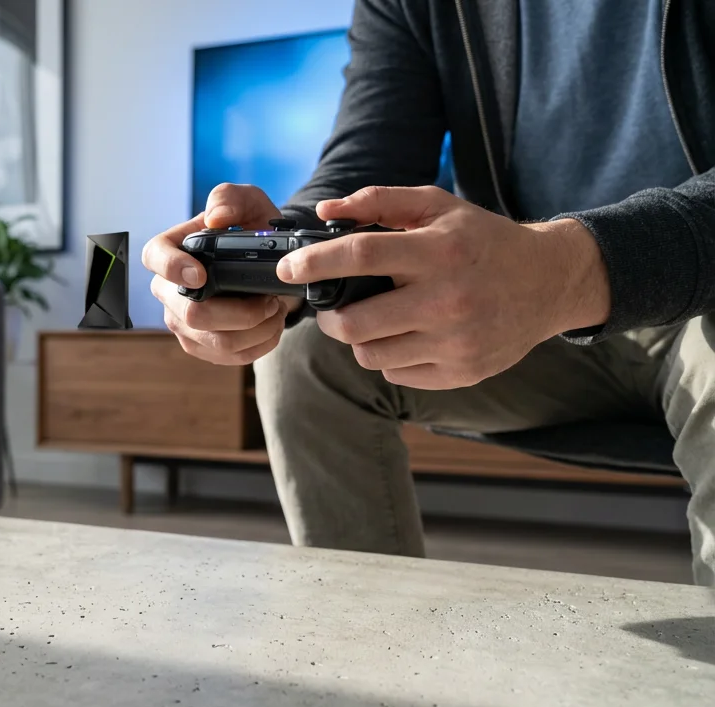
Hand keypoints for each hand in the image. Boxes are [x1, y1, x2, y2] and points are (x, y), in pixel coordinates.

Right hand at [142, 184, 300, 364]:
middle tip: (270, 301)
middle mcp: (168, 289)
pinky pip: (227, 357)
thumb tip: (216, 219)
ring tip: (277, 312)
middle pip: (191, 314)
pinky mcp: (199, 345)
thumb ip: (231, 199)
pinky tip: (272, 328)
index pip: (154, 258)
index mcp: (171, 249)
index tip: (201, 276)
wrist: (268, 263)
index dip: (172, 269)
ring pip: (214, 342)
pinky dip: (258, 346)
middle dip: (239, 314)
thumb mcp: (248, 202)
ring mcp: (181, 321)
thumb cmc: (251, 230)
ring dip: (255, 332)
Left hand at [278, 185, 610, 389]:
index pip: (361, 256)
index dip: (315, 262)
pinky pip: (396, 373)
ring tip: (374, 318)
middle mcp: (448, 299)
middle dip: (328, 316)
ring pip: (370, 354)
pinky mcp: (462, 372)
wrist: (549, 281)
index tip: (288, 268)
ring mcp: (455, 342)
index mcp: (439, 252)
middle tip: (329, 307)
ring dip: (359, 338)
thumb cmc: (482, 240)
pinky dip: (389, 356)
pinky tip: (406, 335)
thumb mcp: (437, 207)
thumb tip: (325, 211)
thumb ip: (379, 202)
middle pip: (355, 322)